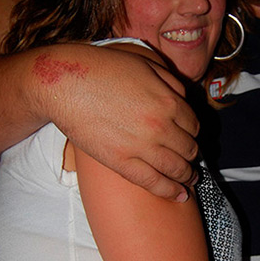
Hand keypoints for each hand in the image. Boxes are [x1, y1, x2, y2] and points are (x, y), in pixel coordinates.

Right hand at [31, 45, 199, 200]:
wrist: (66, 84)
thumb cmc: (102, 70)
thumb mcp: (145, 64)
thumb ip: (170, 82)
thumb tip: (183, 100)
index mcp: (168, 101)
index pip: (193, 125)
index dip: (192, 132)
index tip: (188, 136)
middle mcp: (160, 126)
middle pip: (189, 149)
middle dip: (191, 154)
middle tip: (191, 159)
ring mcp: (142, 147)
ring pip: (176, 168)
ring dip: (187, 176)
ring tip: (190, 180)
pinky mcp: (122, 162)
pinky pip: (153, 182)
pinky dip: (170, 191)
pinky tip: (179, 195)